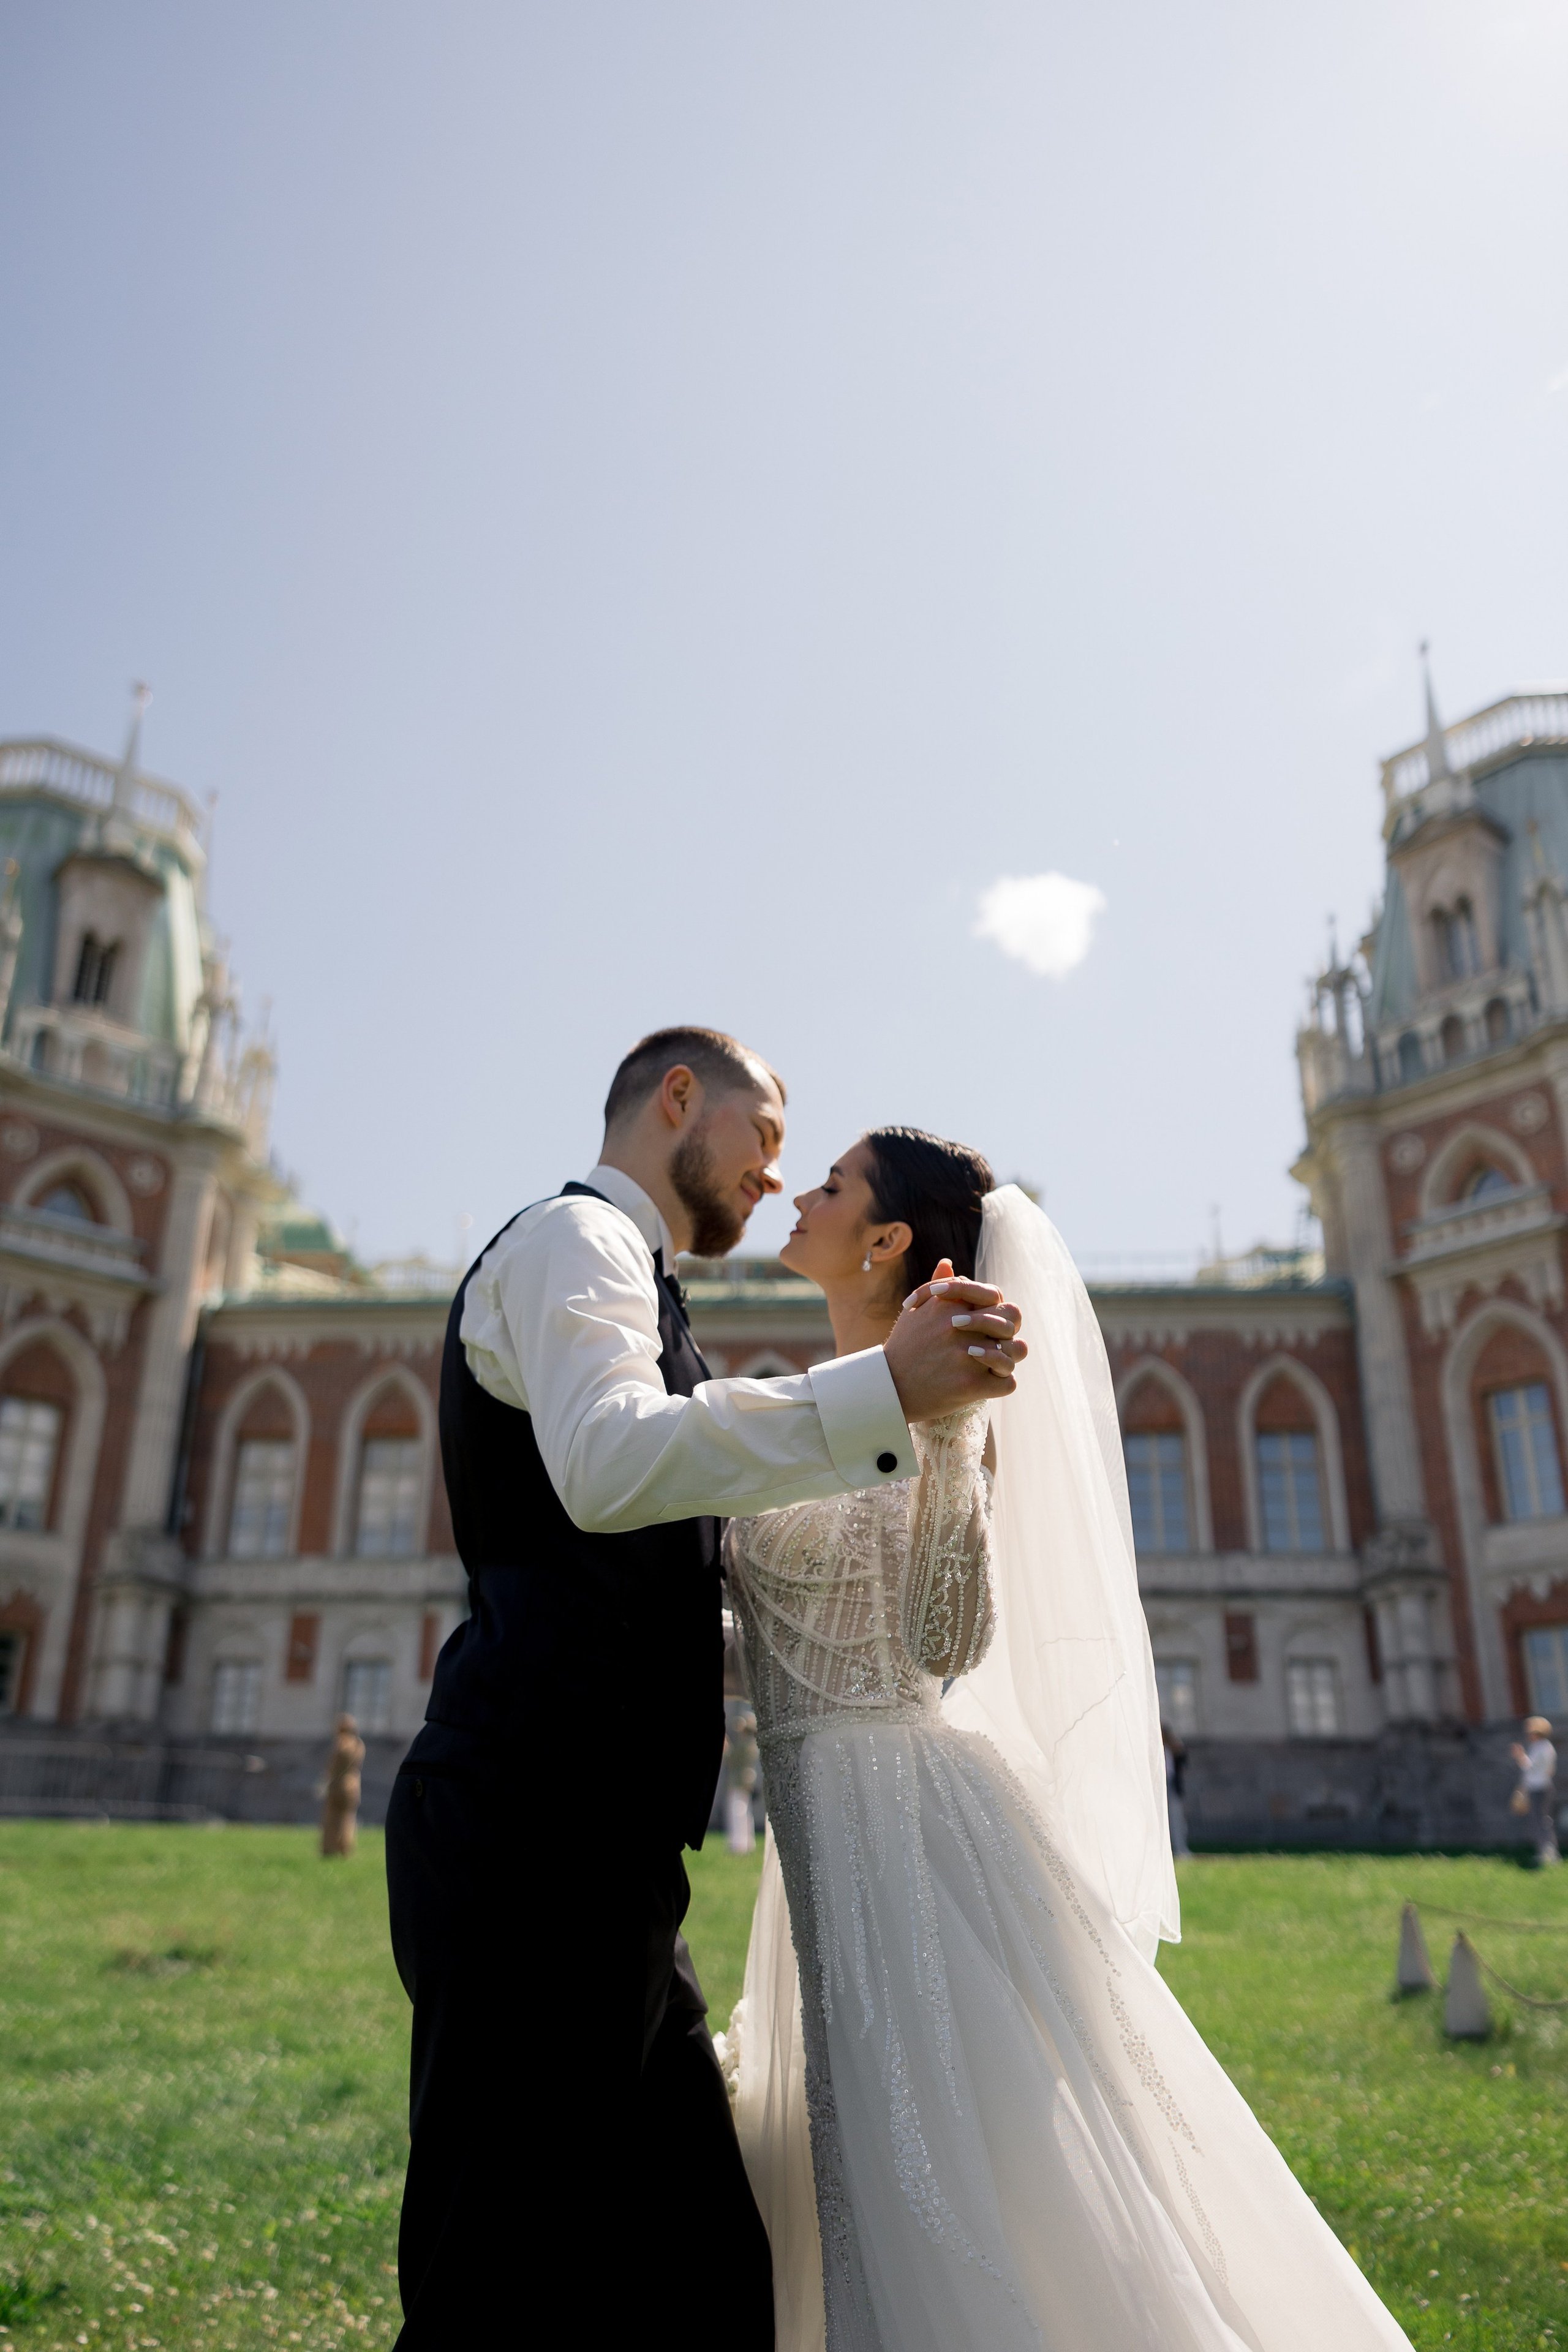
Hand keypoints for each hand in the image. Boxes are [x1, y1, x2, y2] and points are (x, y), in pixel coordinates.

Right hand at [883, 1256, 1025, 1423]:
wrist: (889, 1388)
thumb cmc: (904, 1348)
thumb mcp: (916, 1313)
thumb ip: (936, 1286)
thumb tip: (948, 1263)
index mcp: (948, 1304)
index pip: (994, 1294)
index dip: (995, 1307)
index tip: (987, 1319)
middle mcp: (960, 1326)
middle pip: (1012, 1316)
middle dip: (1008, 1328)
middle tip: (997, 1341)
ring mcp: (967, 1355)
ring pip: (1017, 1349)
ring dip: (1009, 1356)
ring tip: (996, 1364)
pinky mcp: (971, 1385)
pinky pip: (1008, 1382)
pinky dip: (1002, 1384)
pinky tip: (989, 1383)